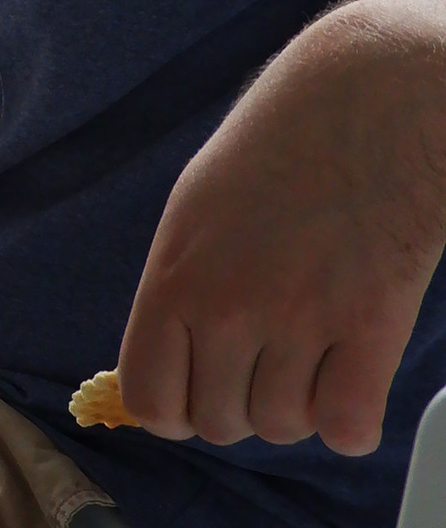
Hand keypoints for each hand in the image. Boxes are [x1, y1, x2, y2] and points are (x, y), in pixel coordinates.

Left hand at [117, 0, 445, 453]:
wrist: (375, 100)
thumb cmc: (285, 143)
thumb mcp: (198, 207)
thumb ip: (180, 288)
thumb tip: (169, 364)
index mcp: (174, 277)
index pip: (151, 398)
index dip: (177, 409)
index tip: (201, 394)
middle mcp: (228, 308)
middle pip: (220, 422)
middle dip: (243, 404)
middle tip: (270, 359)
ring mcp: (300, 320)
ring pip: (285, 427)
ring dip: (300, 406)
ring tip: (315, 353)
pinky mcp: (370, 326)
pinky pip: (347, 427)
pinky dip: (353, 422)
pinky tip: (354, 381)